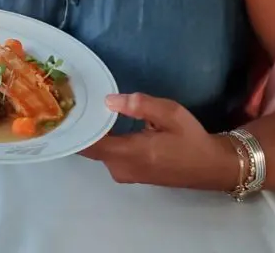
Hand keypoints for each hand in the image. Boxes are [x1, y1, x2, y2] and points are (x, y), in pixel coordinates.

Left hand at [79, 93, 240, 190]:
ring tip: (81, 109)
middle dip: (79, 127)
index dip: (74, 129)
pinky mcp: (129, 174)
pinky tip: (99, 123)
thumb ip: (140, 105)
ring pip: (97, 152)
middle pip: (89, 148)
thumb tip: (109, 100)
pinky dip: (101, 141)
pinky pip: (107, 155)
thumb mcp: (171, 114)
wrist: (211, 167)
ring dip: (90, 134)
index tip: (63, 110)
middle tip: (69, 103)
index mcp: (130, 153)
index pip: (90, 144)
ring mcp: (124, 174)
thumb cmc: (191, 139)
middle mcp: (121, 168)